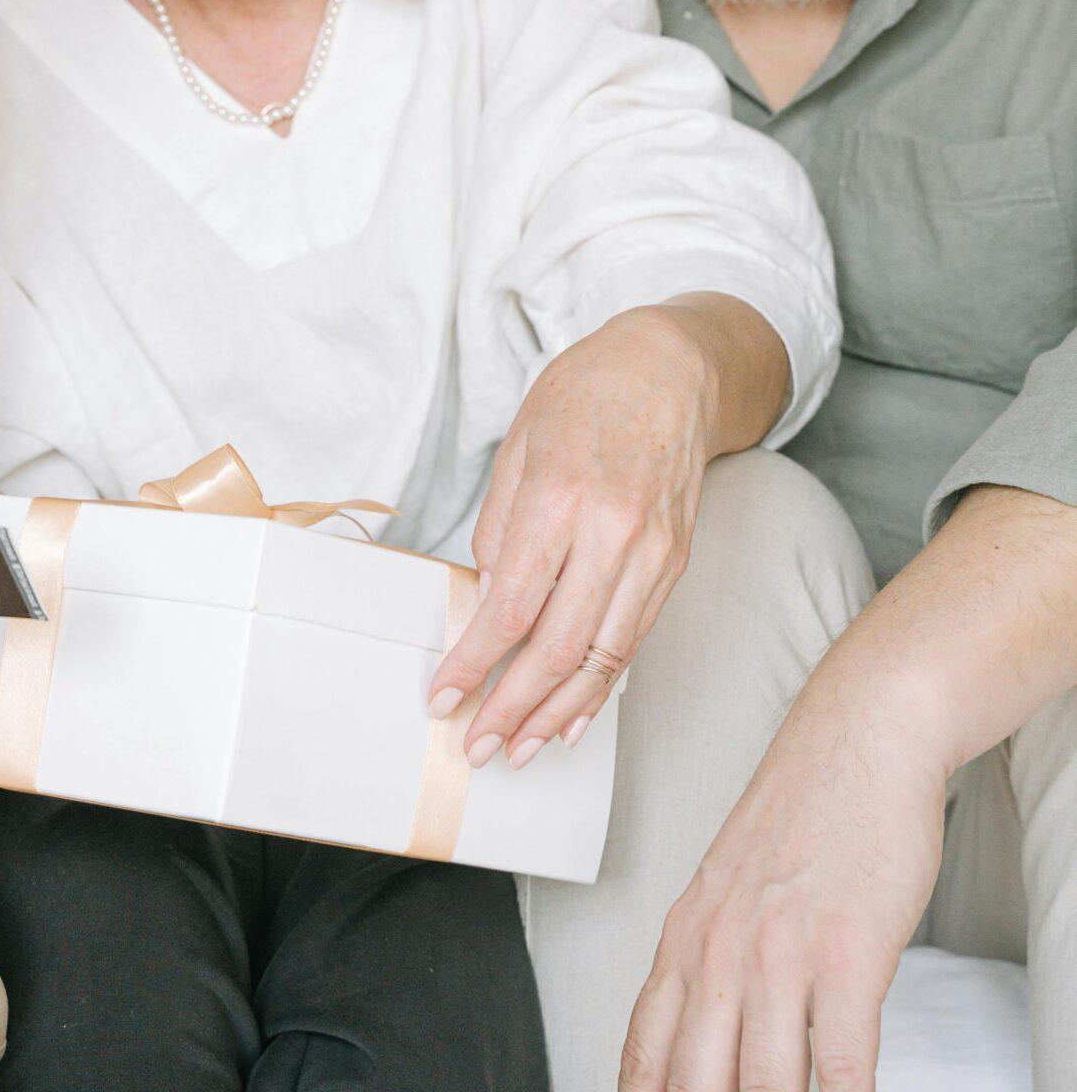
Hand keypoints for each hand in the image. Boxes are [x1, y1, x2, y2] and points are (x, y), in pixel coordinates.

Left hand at [429, 305, 722, 765]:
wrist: (674, 368)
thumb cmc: (587, 393)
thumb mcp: (520, 441)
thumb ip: (500, 524)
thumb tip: (486, 597)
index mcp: (560, 498)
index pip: (510, 606)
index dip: (473, 663)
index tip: (443, 698)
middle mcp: (612, 534)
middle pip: (556, 647)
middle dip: (511, 708)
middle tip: (476, 747)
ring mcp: (651, 554)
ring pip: (602, 658)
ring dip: (556, 713)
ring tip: (520, 749)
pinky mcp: (674, 564)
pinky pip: (633, 640)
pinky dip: (601, 685)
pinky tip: (572, 713)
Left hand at [620, 691, 946, 1089]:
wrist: (860, 735)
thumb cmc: (806, 813)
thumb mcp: (731, 886)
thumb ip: (712, 962)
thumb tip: (708, 1040)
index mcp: (686, 936)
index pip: (645, 1055)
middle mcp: (721, 949)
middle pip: (695, 1082)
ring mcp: (781, 953)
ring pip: (764, 1086)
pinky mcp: (847, 953)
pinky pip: (842, 1063)